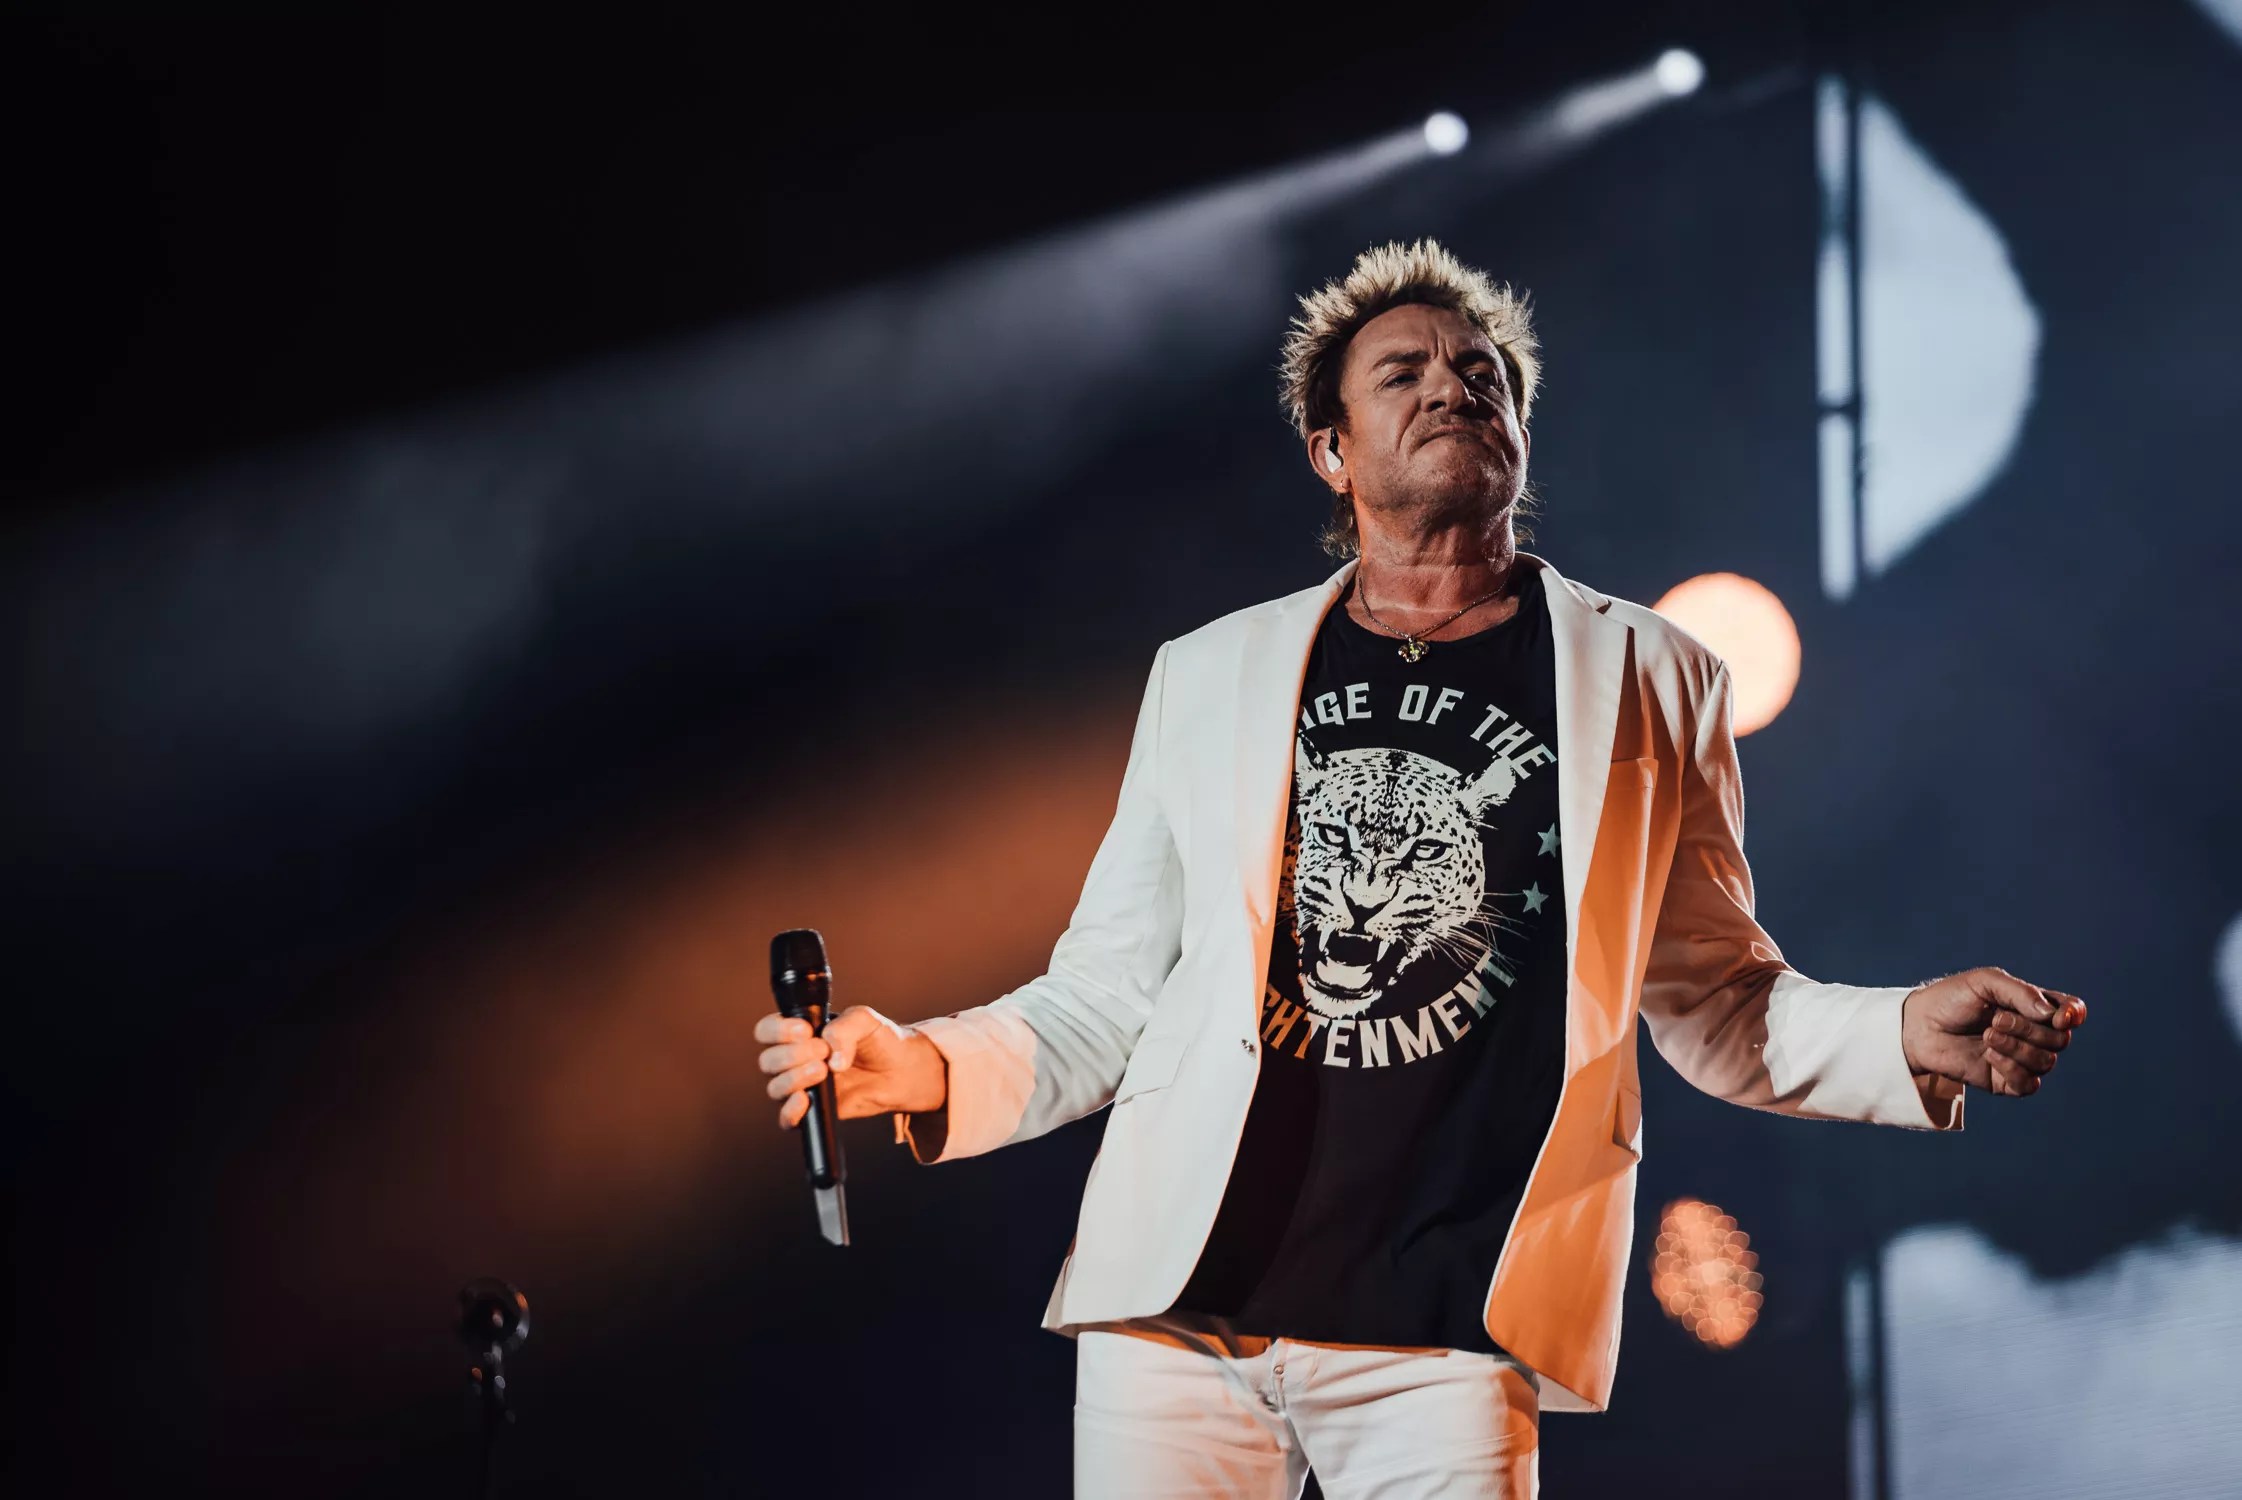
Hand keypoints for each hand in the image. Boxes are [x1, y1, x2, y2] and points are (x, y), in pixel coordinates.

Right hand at [754, 1005, 947, 1129]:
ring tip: (823, 1071)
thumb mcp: (865, 1021)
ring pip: (775, 1088)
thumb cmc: (880, 1040)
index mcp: (799, 1032)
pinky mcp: (813, 1111)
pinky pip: (786, 1119)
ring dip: (794, 1079)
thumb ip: (844, 1029)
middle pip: (768, 1060)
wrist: (902, 1070)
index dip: (778, 1031)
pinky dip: (790, 1111)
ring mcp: (801, 1087)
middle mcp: (794, 1059)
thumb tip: (831, 1057)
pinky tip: (806, 1100)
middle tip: (822, 1051)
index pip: (767, 1031)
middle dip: (792, 1055)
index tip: (805, 1031)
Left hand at [1901, 966, 2086, 1097]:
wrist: (1919, 1025)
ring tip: (1987, 1035)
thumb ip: (2021, 992)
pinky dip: (2012, 1069)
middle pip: (2059, 1039)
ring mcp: (2021, 1058)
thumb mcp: (1985, 982)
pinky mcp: (2006, 1081)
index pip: (2073, 1013)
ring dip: (2017, 1047)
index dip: (2074, 1016)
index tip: (2060, 1017)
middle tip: (1994, 1019)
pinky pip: (2029, 1084)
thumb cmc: (1952, 998)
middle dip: (2028, 1029)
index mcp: (2034, 1006)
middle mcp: (2034, 1033)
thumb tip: (2053, 1016)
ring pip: (2046, 1062)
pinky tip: (1989, 1055)